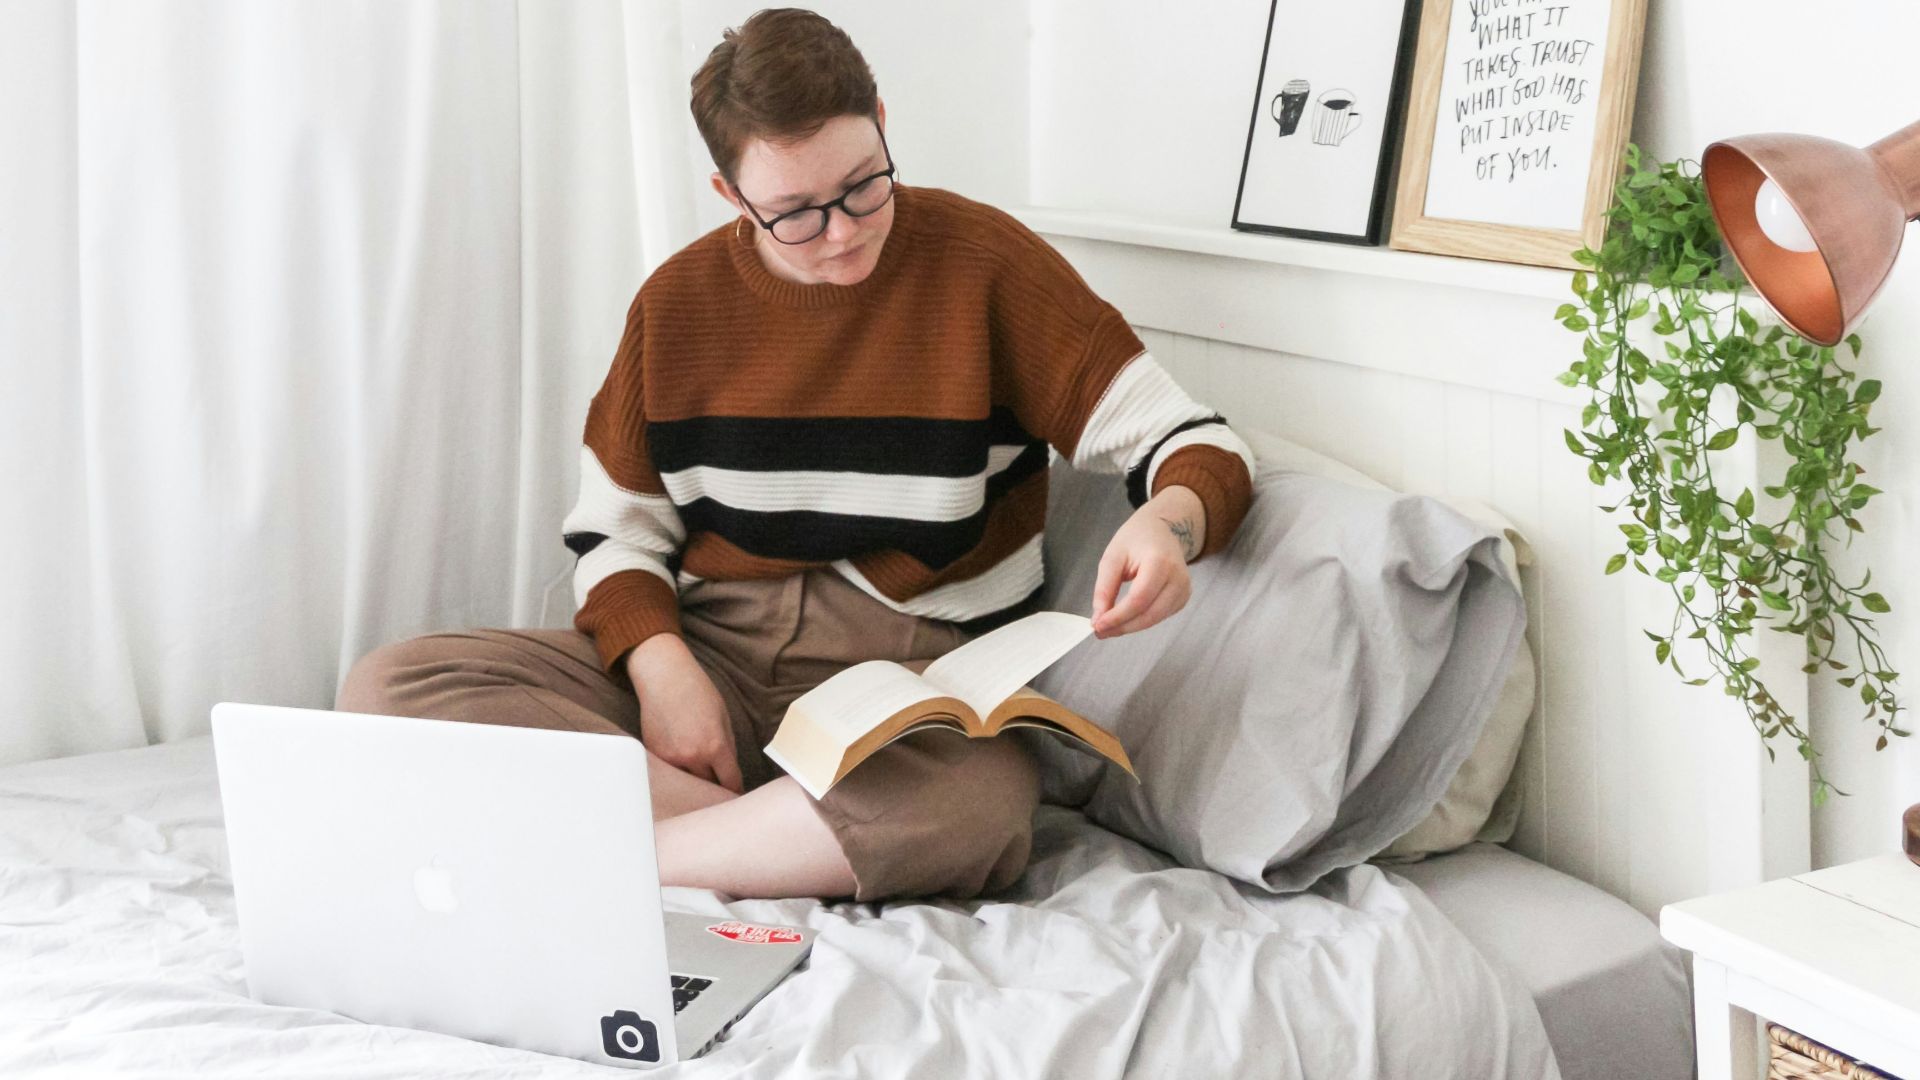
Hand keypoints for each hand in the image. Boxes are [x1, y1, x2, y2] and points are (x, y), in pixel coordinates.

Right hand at [624, 634, 743, 792]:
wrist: (663, 677)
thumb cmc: (697, 691)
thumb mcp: (723, 716)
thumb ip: (728, 746)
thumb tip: (728, 769)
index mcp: (715, 747)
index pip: (730, 781)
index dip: (736, 791)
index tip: (737, 796)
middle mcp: (692, 757)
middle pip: (708, 787)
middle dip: (714, 789)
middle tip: (719, 790)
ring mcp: (670, 758)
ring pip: (687, 782)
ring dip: (694, 782)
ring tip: (698, 778)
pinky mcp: (654, 755)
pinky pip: (670, 771)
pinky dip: (676, 770)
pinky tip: (679, 759)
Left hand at [1089, 486, 1203, 638]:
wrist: (1161, 530)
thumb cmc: (1136, 539)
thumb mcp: (1113, 557)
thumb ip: (1104, 588)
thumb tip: (1099, 619)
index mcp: (1160, 561)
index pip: (1139, 599)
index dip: (1118, 617)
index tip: (1098, 625)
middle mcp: (1178, 577)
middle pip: (1150, 614)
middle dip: (1123, 626)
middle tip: (1100, 631)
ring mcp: (1184, 589)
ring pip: (1155, 619)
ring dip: (1130, 626)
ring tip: (1109, 627)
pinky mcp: (1183, 597)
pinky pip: (1160, 616)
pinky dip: (1141, 621)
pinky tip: (1127, 617)